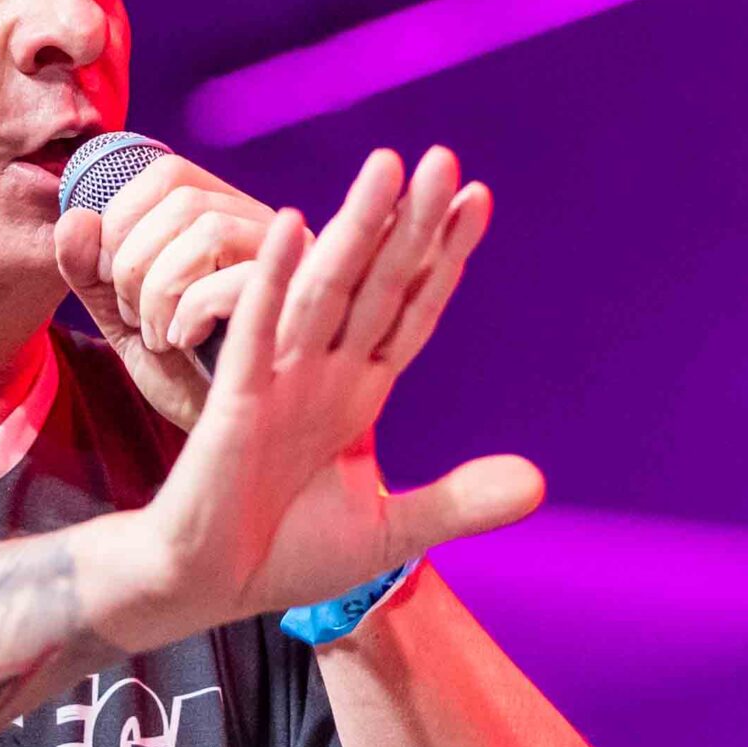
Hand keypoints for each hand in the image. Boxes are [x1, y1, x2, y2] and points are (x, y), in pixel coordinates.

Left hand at [52, 154, 283, 429]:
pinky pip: (237, 279)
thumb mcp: (123, 319)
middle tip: (133, 316)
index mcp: (218, 217)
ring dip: (160, 288)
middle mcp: (257, 226)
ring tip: (157, 334)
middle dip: (136, 261)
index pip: (166, 174)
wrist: (226, 436)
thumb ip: (90, 272)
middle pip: (184, 200)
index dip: (122, 217)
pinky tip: (183, 342)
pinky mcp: (297, 300)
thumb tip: (75, 217)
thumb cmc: (183, 371)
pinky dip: (191, 310)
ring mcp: (285, 260)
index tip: (109, 277)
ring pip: (209, 230)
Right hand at [131, 146, 543, 632]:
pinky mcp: (234, 402)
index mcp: (358, 394)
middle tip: (444, 160)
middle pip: (377, 283)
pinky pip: (255, 332)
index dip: (445, 258)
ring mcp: (279, 381)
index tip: (481, 200)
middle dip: (412, 224)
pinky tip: (294, 227)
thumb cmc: (286, 556)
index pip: (412, 310)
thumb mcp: (391, 534)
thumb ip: (460, 502)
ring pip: (325, 290)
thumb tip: (539, 482)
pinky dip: (272, 280)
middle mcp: (323, 373)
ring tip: (385, 168)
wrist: (207, 586)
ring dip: (355, 229)